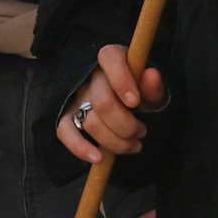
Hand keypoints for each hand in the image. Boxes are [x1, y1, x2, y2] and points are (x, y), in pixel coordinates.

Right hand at [61, 43, 164, 166]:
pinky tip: (98, 158)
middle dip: (126, 125)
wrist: (128, 104)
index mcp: (113, 59)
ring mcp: (77, 97)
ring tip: (134, 145)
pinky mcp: (68, 117)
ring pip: (90, 122)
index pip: (109, 59)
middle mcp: (91, 76)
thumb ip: (153, 85)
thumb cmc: (141, 93)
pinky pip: (65, 132)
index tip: (135, 102)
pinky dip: (80, 148)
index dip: (121, 80)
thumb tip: (151, 75)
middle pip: (103, 102)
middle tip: (142, 132)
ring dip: (115, 141)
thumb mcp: (152, 88)